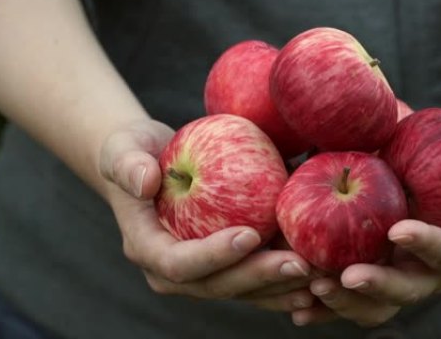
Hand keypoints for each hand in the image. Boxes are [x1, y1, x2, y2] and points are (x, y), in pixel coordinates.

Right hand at [99, 119, 314, 311]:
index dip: (215, 255)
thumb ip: (127, 164)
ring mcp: (202, 273)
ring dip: (280, 287)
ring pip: (243, 290)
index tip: (250, 234)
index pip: (180, 263)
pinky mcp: (225, 265)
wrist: (149, 162)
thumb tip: (146, 181)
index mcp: (147, 249)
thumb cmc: (133, 152)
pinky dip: (285, 279)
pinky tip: (318, 275)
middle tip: (298, 263)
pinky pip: (256, 278)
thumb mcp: (123, 149)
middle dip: (259, 277)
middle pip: (218, 284)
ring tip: (317, 277)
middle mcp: (174, 272)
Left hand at [291, 132, 440, 326]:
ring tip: (312, 289)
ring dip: (345, 302)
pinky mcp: (381, 274)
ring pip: (377, 304)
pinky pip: (354, 297)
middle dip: (376, 285)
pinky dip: (328, 306)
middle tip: (342, 276)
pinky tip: (298, 307)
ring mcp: (405, 276)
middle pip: (407, 290)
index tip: (399, 229)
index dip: (427, 244)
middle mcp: (434, 273)